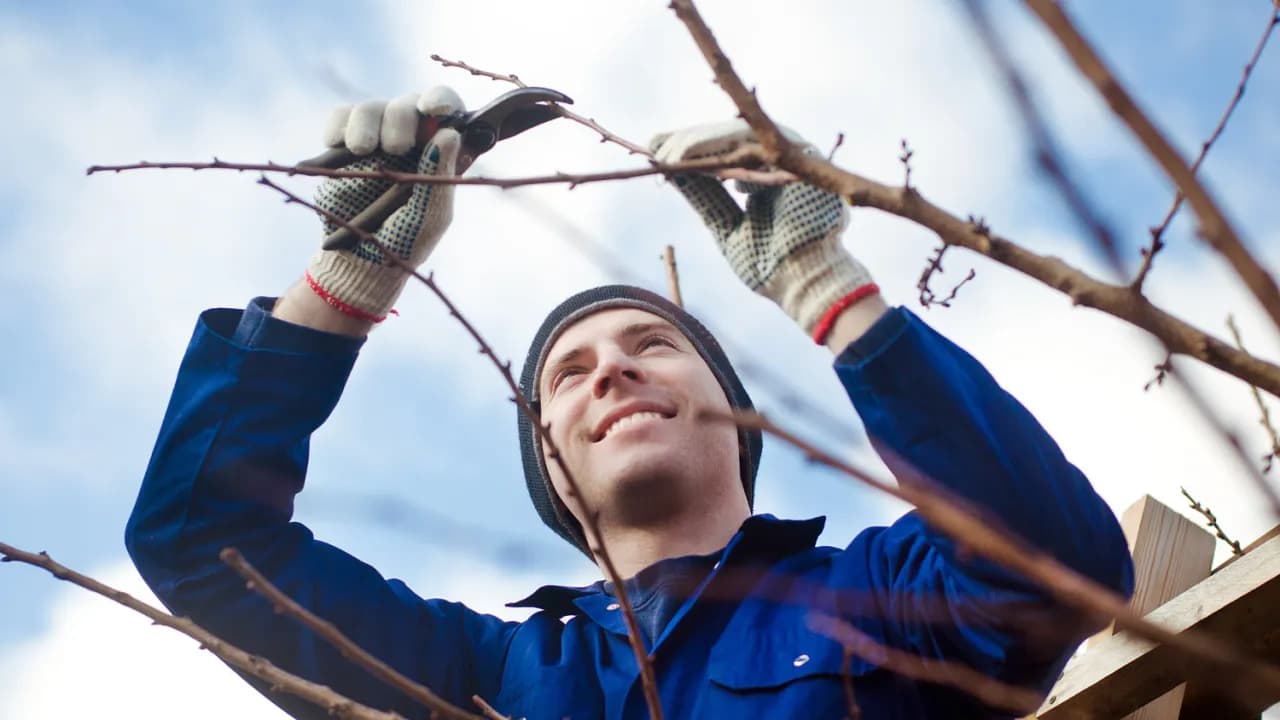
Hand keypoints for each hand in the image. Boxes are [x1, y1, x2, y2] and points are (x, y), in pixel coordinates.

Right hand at [306, 87, 464, 322]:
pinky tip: (343, 147)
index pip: (450, 110)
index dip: (442, 100)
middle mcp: (411, 139)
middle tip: (396, 148)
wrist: (359, 261)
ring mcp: (377, 138)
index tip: (433, 109)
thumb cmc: (405, 242)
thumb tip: (448, 134)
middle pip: (407, 103)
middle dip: (401, 120)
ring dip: (367, 123)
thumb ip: (438, 177)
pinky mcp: (345, 143)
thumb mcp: (429, 216)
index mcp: (440, 153)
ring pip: (371, 106)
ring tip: (362, 150)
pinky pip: (341, 116)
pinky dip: (340, 126)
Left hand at [651, 119, 877, 342]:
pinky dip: (715, 144)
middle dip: (689, 141)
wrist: (799, 283)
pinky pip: (751, 140)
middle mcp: (781, 163)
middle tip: (653, 146)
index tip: (655, 149)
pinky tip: (686, 156)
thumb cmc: (768, 265)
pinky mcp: (801, 155)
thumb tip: (671, 170)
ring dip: (697, 142)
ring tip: (666, 155)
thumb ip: (705, 196)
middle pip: (730, 138)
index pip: (725, 154)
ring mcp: (793, 157)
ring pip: (738, 134)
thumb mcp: (725, 225)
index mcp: (766, 179)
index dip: (691, 149)